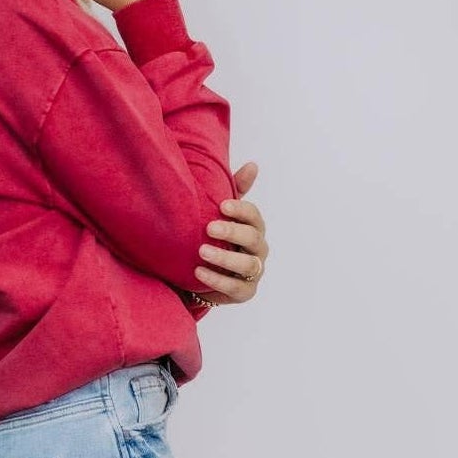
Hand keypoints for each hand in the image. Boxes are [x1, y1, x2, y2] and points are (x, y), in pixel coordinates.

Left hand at [190, 161, 268, 304]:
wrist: (201, 273)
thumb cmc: (215, 238)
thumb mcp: (221, 214)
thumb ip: (235, 190)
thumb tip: (253, 164)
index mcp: (253, 228)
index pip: (254, 216)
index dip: (241, 210)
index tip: (222, 205)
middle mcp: (258, 249)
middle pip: (254, 238)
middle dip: (232, 232)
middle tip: (209, 228)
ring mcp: (254, 272)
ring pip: (248, 264)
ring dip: (225, 257)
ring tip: (202, 252)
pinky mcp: (245, 292)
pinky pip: (235, 287)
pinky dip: (217, 280)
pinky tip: (198, 273)